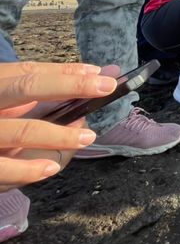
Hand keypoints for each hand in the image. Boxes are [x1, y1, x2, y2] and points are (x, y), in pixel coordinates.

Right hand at [0, 62, 116, 191]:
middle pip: (25, 87)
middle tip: (105, 86)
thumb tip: (92, 74)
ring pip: (19, 131)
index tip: (100, 74)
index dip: (66, 72)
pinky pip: (1, 169)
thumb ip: (40, 91)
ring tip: (87, 137)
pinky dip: (27, 170)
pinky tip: (49, 169)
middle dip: (69, 85)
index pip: (28, 72)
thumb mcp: (5, 99)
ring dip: (57, 134)